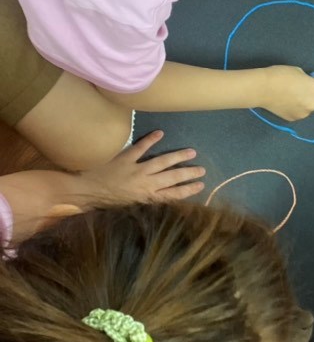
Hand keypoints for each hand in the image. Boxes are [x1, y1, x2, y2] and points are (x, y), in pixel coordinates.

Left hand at [79, 130, 204, 202]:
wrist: (84, 192)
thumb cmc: (104, 204)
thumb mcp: (128, 208)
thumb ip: (144, 202)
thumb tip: (160, 198)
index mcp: (147, 198)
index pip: (174, 194)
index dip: (189, 189)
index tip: (201, 185)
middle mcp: (146, 183)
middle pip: (173, 177)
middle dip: (189, 173)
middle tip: (202, 169)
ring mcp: (137, 169)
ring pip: (162, 162)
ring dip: (178, 157)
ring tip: (191, 152)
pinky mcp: (125, 158)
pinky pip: (141, 147)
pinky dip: (151, 139)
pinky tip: (160, 133)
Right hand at [261, 67, 313, 120]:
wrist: (262, 89)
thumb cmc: (281, 75)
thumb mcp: (299, 71)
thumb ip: (311, 79)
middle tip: (305, 90)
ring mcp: (304, 113)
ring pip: (311, 108)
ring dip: (307, 103)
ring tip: (293, 97)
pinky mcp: (294, 119)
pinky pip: (301, 113)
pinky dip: (298, 109)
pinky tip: (287, 103)